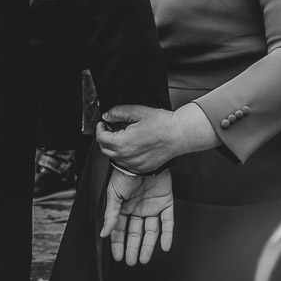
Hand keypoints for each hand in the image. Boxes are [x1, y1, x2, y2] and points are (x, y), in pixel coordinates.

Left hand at [96, 103, 214, 174]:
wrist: (180, 135)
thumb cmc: (162, 123)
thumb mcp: (137, 111)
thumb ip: (118, 112)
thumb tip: (107, 115)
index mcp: (123, 143)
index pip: (101, 138)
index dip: (100, 128)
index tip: (103, 123)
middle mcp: (127, 157)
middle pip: (105, 150)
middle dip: (105, 138)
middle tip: (111, 128)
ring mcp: (135, 165)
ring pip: (115, 158)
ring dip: (115, 147)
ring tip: (124, 136)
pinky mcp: (142, 168)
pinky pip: (127, 164)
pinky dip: (125, 155)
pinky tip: (134, 146)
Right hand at [101, 167, 173, 265]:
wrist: (144, 158)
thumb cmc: (125, 173)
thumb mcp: (114, 195)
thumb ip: (110, 215)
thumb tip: (103, 234)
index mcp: (124, 207)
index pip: (120, 230)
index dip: (118, 243)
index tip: (118, 257)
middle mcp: (138, 209)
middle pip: (135, 233)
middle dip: (132, 248)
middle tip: (131, 262)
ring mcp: (153, 206)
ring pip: (151, 231)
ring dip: (148, 246)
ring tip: (144, 259)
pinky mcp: (166, 202)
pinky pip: (168, 222)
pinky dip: (167, 235)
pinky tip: (165, 247)